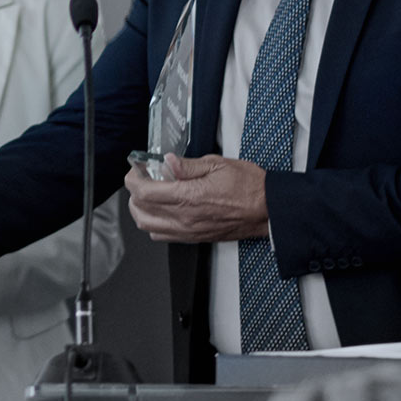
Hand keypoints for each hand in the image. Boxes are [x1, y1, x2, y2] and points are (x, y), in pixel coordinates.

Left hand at [123, 154, 267, 243]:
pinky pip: (162, 235)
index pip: (144, 191)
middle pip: (140, 210)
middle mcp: (185, 218)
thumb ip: (187, 165)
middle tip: (140, 178)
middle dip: (133, 192)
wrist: (268, 210)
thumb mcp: (217, 164)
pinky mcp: (194, 238)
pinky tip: (161, 209)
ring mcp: (188, 231)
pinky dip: (153, 222)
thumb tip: (167, 161)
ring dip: (140, 209)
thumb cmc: (249, 187)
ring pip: (147, 225)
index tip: (136, 169)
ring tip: (147, 194)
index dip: (133, 179)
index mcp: (189, 197)